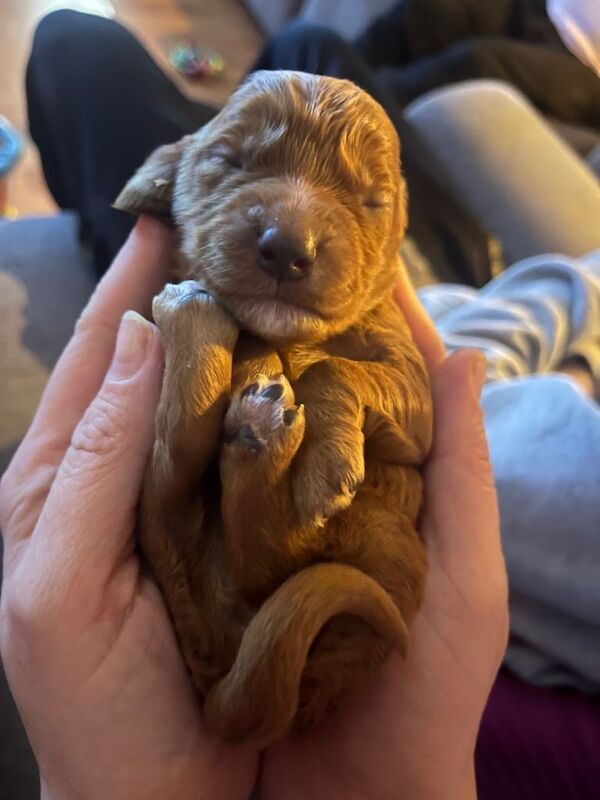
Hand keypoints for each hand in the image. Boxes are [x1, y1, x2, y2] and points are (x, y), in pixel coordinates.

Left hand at [0, 218, 256, 799]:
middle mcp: (114, 474)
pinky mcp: (214, 528)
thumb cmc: (93, 703)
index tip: (169, 215)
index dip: (130, 285)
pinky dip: (258, 407)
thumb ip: (94, 463)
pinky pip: (234, 451)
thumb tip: (139, 337)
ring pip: (196, 402)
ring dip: (230, 345)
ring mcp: (166, 499)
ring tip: (273, 288)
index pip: (100, 356)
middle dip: (184, 298)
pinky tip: (293, 378)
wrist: (154, 793)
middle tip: (235, 237)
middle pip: (149, 365)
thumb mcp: (60, 586)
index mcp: (61, 477)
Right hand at [259, 270, 508, 799]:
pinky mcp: (237, 553)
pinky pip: (221, 485)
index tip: (348, 254)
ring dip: (247, 373)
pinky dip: (208, 440)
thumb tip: (463, 353)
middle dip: (297, 329)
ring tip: (216, 306)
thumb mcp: (467, 574)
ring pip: (264, 427)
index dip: (376, 317)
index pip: (391, 379)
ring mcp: (282, 516)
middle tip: (262, 263)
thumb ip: (464, 469)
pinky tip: (183, 397)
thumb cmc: (428, 684)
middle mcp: (337, 486)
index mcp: (400, 480)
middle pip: (318, 391)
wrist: (357, 788)